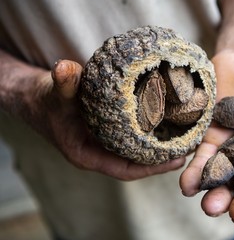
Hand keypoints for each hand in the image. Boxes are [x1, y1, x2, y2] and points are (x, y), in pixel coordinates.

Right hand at [31, 59, 184, 179]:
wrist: (35, 97)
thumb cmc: (44, 99)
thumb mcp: (53, 92)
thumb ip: (63, 84)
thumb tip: (65, 68)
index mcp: (88, 155)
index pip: (125, 170)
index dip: (152, 168)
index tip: (177, 160)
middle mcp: (100, 153)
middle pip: (137, 162)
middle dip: (163, 158)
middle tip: (191, 148)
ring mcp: (106, 143)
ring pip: (138, 150)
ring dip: (161, 146)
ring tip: (187, 137)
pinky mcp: (110, 131)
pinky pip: (134, 137)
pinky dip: (152, 132)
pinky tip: (170, 123)